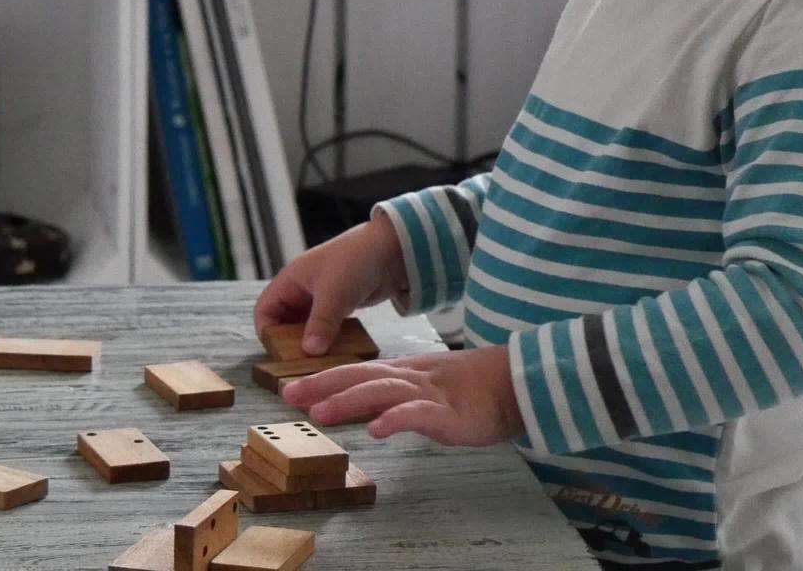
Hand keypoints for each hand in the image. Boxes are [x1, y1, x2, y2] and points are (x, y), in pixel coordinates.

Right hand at [254, 218, 405, 354]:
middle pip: (284, 323)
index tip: (279, 353)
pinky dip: (328, 340)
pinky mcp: (339, 306)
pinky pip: (326, 328)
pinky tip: (335, 355)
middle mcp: (302, 290)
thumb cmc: (356, 261)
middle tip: (300, 364)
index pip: (265, 310)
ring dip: (311, 344)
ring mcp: (321, 299)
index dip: (267, 332)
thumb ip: (320, 323)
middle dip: (290, 343)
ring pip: (306, 328)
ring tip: (318, 364)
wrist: (393, 249)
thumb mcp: (334, 293)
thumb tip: (309, 352)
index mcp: (291, 280)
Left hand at [281, 345, 523, 446]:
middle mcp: (409, 378)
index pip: (356, 372)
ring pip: (382, 392)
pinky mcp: (448, 413)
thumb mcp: (424, 390)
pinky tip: (376, 429)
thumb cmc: (470, 390)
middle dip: (323, 385)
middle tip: (289, 395)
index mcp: (403, 373)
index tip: (290, 389)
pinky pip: (418, 415)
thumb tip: (361, 411)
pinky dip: (396, 419)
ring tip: (320, 412)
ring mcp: (428, 394)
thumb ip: (394, 397)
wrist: (514, 384)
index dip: (323, 379)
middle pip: (360, 376)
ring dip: (348, 400)